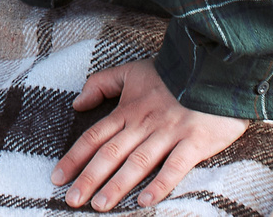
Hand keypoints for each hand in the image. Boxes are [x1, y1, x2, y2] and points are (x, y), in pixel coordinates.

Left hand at [54, 60, 247, 210]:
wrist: (214, 69)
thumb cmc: (172, 74)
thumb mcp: (132, 71)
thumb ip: (102, 83)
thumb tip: (77, 102)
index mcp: (128, 110)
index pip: (94, 136)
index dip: (74, 157)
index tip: (58, 178)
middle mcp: (144, 123)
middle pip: (111, 153)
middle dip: (89, 178)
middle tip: (72, 200)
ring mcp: (168, 133)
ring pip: (137, 162)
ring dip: (117, 185)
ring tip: (100, 205)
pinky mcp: (193, 142)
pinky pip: (174, 166)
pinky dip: (160, 184)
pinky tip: (145, 201)